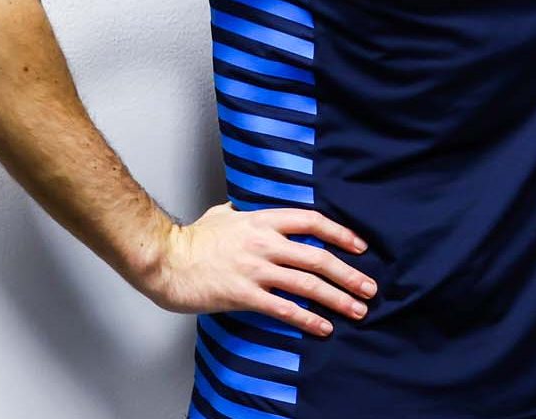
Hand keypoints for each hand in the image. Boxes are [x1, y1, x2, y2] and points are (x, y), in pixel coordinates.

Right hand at [137, 203, 376, 335]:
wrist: (165, 260)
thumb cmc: (192, 239)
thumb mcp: (224, 214)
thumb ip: (244, 213)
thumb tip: (247, 208)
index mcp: (263, 220)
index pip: (313, 222)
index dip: (341, 234)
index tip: (360, 247)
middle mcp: (265, 243)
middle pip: (318, 257)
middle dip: (349, 274)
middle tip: (369, 287)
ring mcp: (255, 269)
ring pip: (307, 284)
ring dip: (337, 298)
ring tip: (357, 309)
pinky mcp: (243, 294)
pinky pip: (284, 308)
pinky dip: (308, 319)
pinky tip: (323, 327)